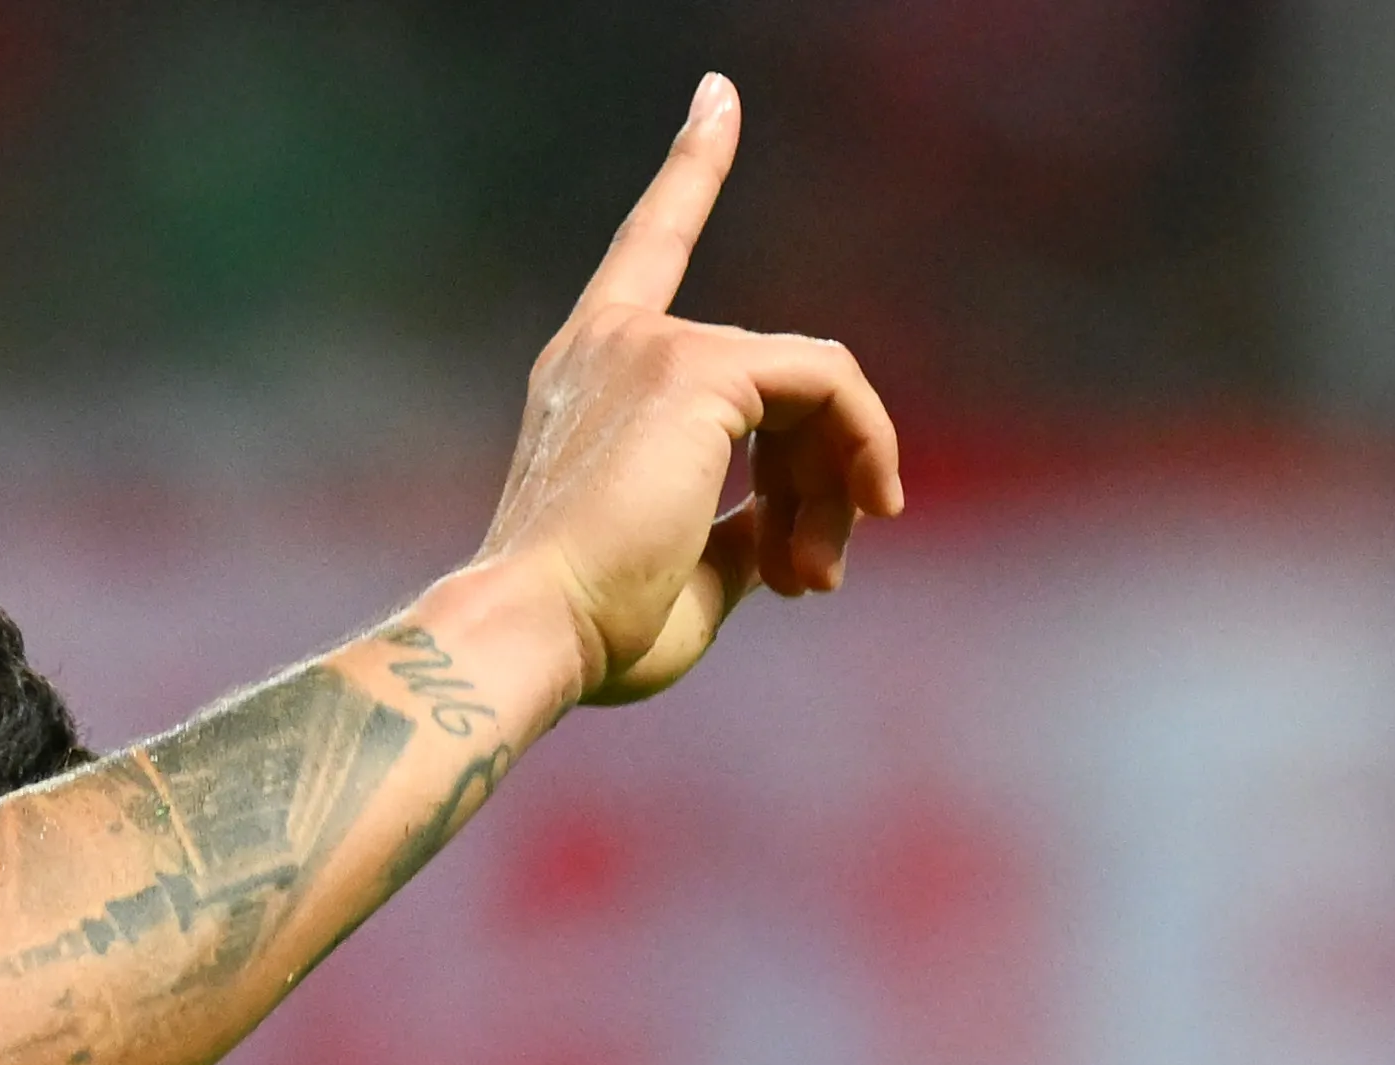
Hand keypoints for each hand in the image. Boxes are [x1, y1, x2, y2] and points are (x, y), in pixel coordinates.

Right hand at [470, 77, 903, 711]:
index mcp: (586, 375)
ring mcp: (651, 345)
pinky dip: (863, 443)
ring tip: (817, 580)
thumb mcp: (682, 570)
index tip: (718, 97)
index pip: (649, 248)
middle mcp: (612, 342)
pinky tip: (863, 509)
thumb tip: (800, 527)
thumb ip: (740, 526)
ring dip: (838, 483)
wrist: (530, 638)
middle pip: (771, 373)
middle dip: (818, 475)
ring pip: (808, 385)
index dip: (690, 167)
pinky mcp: (695, 366)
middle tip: (817, 579)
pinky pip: (826, 382)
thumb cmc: (588, 632)